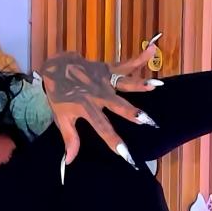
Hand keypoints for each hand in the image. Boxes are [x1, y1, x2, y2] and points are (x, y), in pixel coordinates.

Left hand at [37, 38, 161, 169]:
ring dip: (139, 84)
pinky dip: (139, 58)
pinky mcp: (107, 69)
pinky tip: (152, 49)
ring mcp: (104, 80)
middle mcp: (98, 95)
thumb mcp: (61, 118)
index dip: (114, 142)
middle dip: (132, 113)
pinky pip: (125, 64)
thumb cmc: (60, 96)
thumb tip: (70, 161)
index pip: (102, 128)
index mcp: (86, 108)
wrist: (56, 67)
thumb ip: (70, 138)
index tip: (126, 154)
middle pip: (117, 105)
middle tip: (147, 121)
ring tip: (155, 86)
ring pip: (124, 84)